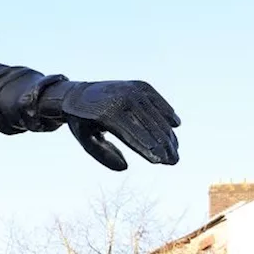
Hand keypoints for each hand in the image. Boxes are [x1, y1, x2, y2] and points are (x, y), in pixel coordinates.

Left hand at [43, 80, 180, 170]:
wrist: (78, 93)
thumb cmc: (83, 123)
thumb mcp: (86, 140)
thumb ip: (104, 155)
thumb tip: (125, 167)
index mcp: (106, 114)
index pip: (132, 135)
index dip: (147, 149)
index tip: (160, 162)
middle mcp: (122, 99)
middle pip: (149, 127)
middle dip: (163, 146)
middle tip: (174, 162)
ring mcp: (133, 90)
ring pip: (157, 116)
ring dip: (168, 135)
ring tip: (175, 152)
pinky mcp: (141, 85)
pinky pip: (158, 102)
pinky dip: (167, 114)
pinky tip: (175, 127)